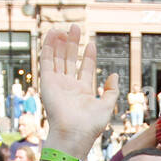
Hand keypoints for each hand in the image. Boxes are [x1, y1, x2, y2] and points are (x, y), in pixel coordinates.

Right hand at [37, 25, 118, 150]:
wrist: (73, 133)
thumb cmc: (90, 125)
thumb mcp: (107, 106)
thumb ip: (111, 91)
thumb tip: (114, 75)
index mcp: (82, 92)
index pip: (84, 68)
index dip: (87, 55)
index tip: (91, 43)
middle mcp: (68, 87)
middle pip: (70, 60)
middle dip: (73, 44)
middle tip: (75, 28)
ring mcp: (57, 84)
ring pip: (57, 58)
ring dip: (60, 43)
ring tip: (64, 28)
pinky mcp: (47, 82)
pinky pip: (46, 61)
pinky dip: (48, 47)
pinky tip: (52, 34)